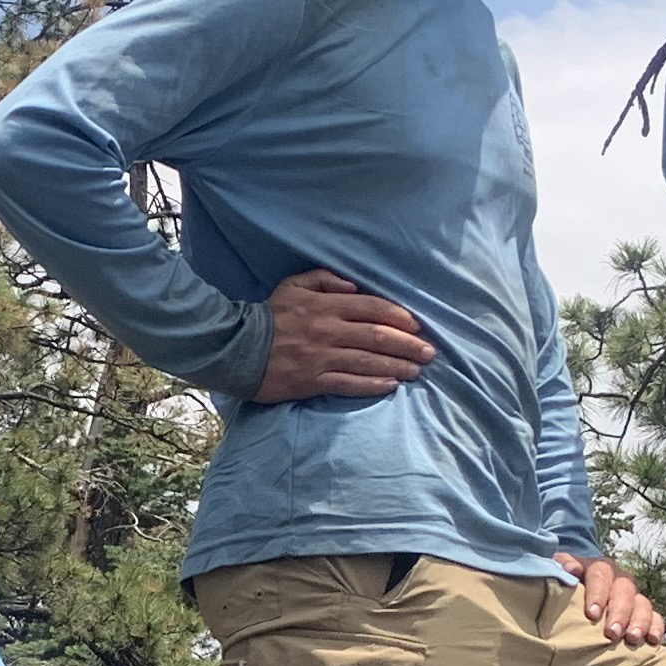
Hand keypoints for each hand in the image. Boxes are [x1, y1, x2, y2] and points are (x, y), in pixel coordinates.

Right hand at [256, 271, 435, 403]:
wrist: (236, 347)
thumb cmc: (269, 315)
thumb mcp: (293, 285)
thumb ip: (324, 279)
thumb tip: (354, 287)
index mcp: (325, 305)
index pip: (372, 308)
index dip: (399, 317)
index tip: (417, 326)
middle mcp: (328, 331)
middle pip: (377, 337)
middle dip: (408, 345)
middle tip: (430, 353)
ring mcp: (321, 358)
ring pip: (368, 362)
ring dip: (397, 366)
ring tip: (417, 371)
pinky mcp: (312, 381)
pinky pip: (349, 384)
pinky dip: (372, 385)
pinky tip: (390, 385)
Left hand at [568, 556, 665, 645]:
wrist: (576, 588)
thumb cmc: (564, 587)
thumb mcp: (557, 573)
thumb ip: (559, 569)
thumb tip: (570, 569)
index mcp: (597, 568)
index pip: (600, 575)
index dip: (598, 593)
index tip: (592, 614)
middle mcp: (618, 578)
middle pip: (624, 590)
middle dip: (619, 612)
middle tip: (612, 633)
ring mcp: (632, 595)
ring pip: (642, 603)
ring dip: (639, 621)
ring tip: (632, 639)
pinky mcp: (642, 611)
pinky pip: (656, 616)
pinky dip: (656, 627)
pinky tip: (654, 640)